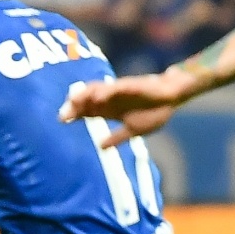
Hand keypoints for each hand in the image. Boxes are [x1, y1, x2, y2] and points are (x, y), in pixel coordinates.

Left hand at [58, 76, 186, 145]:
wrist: (172, 100)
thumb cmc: (154, 112)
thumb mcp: (133, 130)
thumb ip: (117, 138)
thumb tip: (101, 147)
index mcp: (110, 110)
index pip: (87, 111)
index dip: (74, 114)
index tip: (62, 121)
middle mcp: (110, 99)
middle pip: (87, 100)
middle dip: (74, 106)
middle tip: (63, 114)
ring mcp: (118, 91)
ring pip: (96, 90)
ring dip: (84, 95)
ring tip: (73, 102)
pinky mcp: (129, 85)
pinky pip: (114, 87)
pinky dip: (105, 91)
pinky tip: (96, 98)